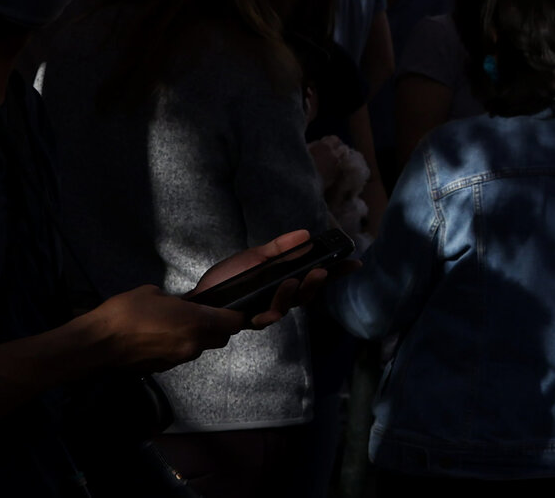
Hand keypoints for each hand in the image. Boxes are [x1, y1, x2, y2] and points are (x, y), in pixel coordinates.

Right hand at [81, 286, 248, 372]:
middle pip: (220, 338)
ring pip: (200, 348)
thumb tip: (182, 306)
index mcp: (196, 322)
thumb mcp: (155, 294)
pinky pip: (181, 355)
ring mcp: (178, 359)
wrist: (97, 344)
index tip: (230, 307)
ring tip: (178, 325)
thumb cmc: (126, 312)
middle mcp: (193, 345)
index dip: (235, 314)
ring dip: (197, 338)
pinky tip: (162, 337)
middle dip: (218, 327)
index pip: (234, 322)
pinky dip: (179, 346)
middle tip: (204, 314)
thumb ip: (178, 302)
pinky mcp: (163, 369)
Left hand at [195, 230, 339, 327]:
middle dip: (318, 283)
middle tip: (321, 272)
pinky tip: (271, 306)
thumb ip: (280, 248)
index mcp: (284, 278)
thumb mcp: (255, 256)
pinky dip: (273, 310)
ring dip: (295, 294)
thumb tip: (307, 234)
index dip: (335, 271)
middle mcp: (281, 295)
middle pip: (309, 293)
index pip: (314, 274)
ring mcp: (269, 308)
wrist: (200, 299)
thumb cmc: (226, 277)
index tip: (354, 263)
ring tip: (293, 282)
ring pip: (292, 305)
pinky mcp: (254, 320)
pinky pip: (269, 317)